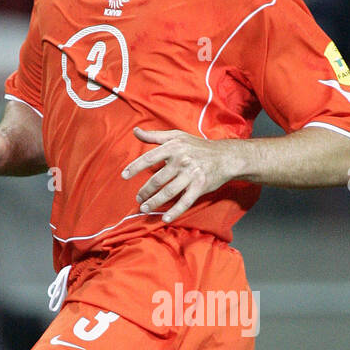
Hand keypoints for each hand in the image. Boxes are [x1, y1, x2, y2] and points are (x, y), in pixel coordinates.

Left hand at [121, 127, 236, 223]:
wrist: (225, 156)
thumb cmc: (198, 146)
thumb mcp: (177, 136)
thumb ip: (154, 136)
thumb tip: (135, 131)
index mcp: (173, 147)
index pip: (149, 158)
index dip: (135, 167)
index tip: (124, 176)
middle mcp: (182, 160)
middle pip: (157, 179)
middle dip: (145, 191)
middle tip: (138, 199)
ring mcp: (191, 174)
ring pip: (168, 192)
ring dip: (155, 202)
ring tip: (145, 208)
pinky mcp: (200, 186)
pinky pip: (185, 201)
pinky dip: (175, 211)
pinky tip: (165, 218)